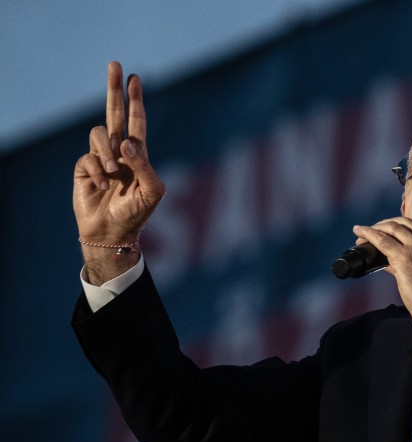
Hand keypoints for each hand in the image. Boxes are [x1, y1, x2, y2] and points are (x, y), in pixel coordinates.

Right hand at [73, 62, 164, 283]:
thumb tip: (126, 142)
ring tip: (112, 173)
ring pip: (99, 134)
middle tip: (115, 64)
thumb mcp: (152, 191)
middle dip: (115, 89)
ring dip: (106, 151)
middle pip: (114, 113)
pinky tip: (100, 184)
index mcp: (138, 153)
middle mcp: (119, 151)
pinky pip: (87, 157)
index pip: (136, 121)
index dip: (135, 100)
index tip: (134, 78)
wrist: (113, 232)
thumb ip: (144, 165)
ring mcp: (100, 158)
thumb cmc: (137, 213)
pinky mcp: (83, 167)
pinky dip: (96, 170)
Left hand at [353, 217, 411, 324]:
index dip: (396, 225)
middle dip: (383, 225)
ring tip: (361, 234)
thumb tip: (389, 263)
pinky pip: (381, 240)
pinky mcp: (403, 256)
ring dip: (373, 229)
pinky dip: (368, 234)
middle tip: (370, 231)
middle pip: (401, 223)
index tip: (385, 229)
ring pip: (390, 228)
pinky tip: (359, 233)